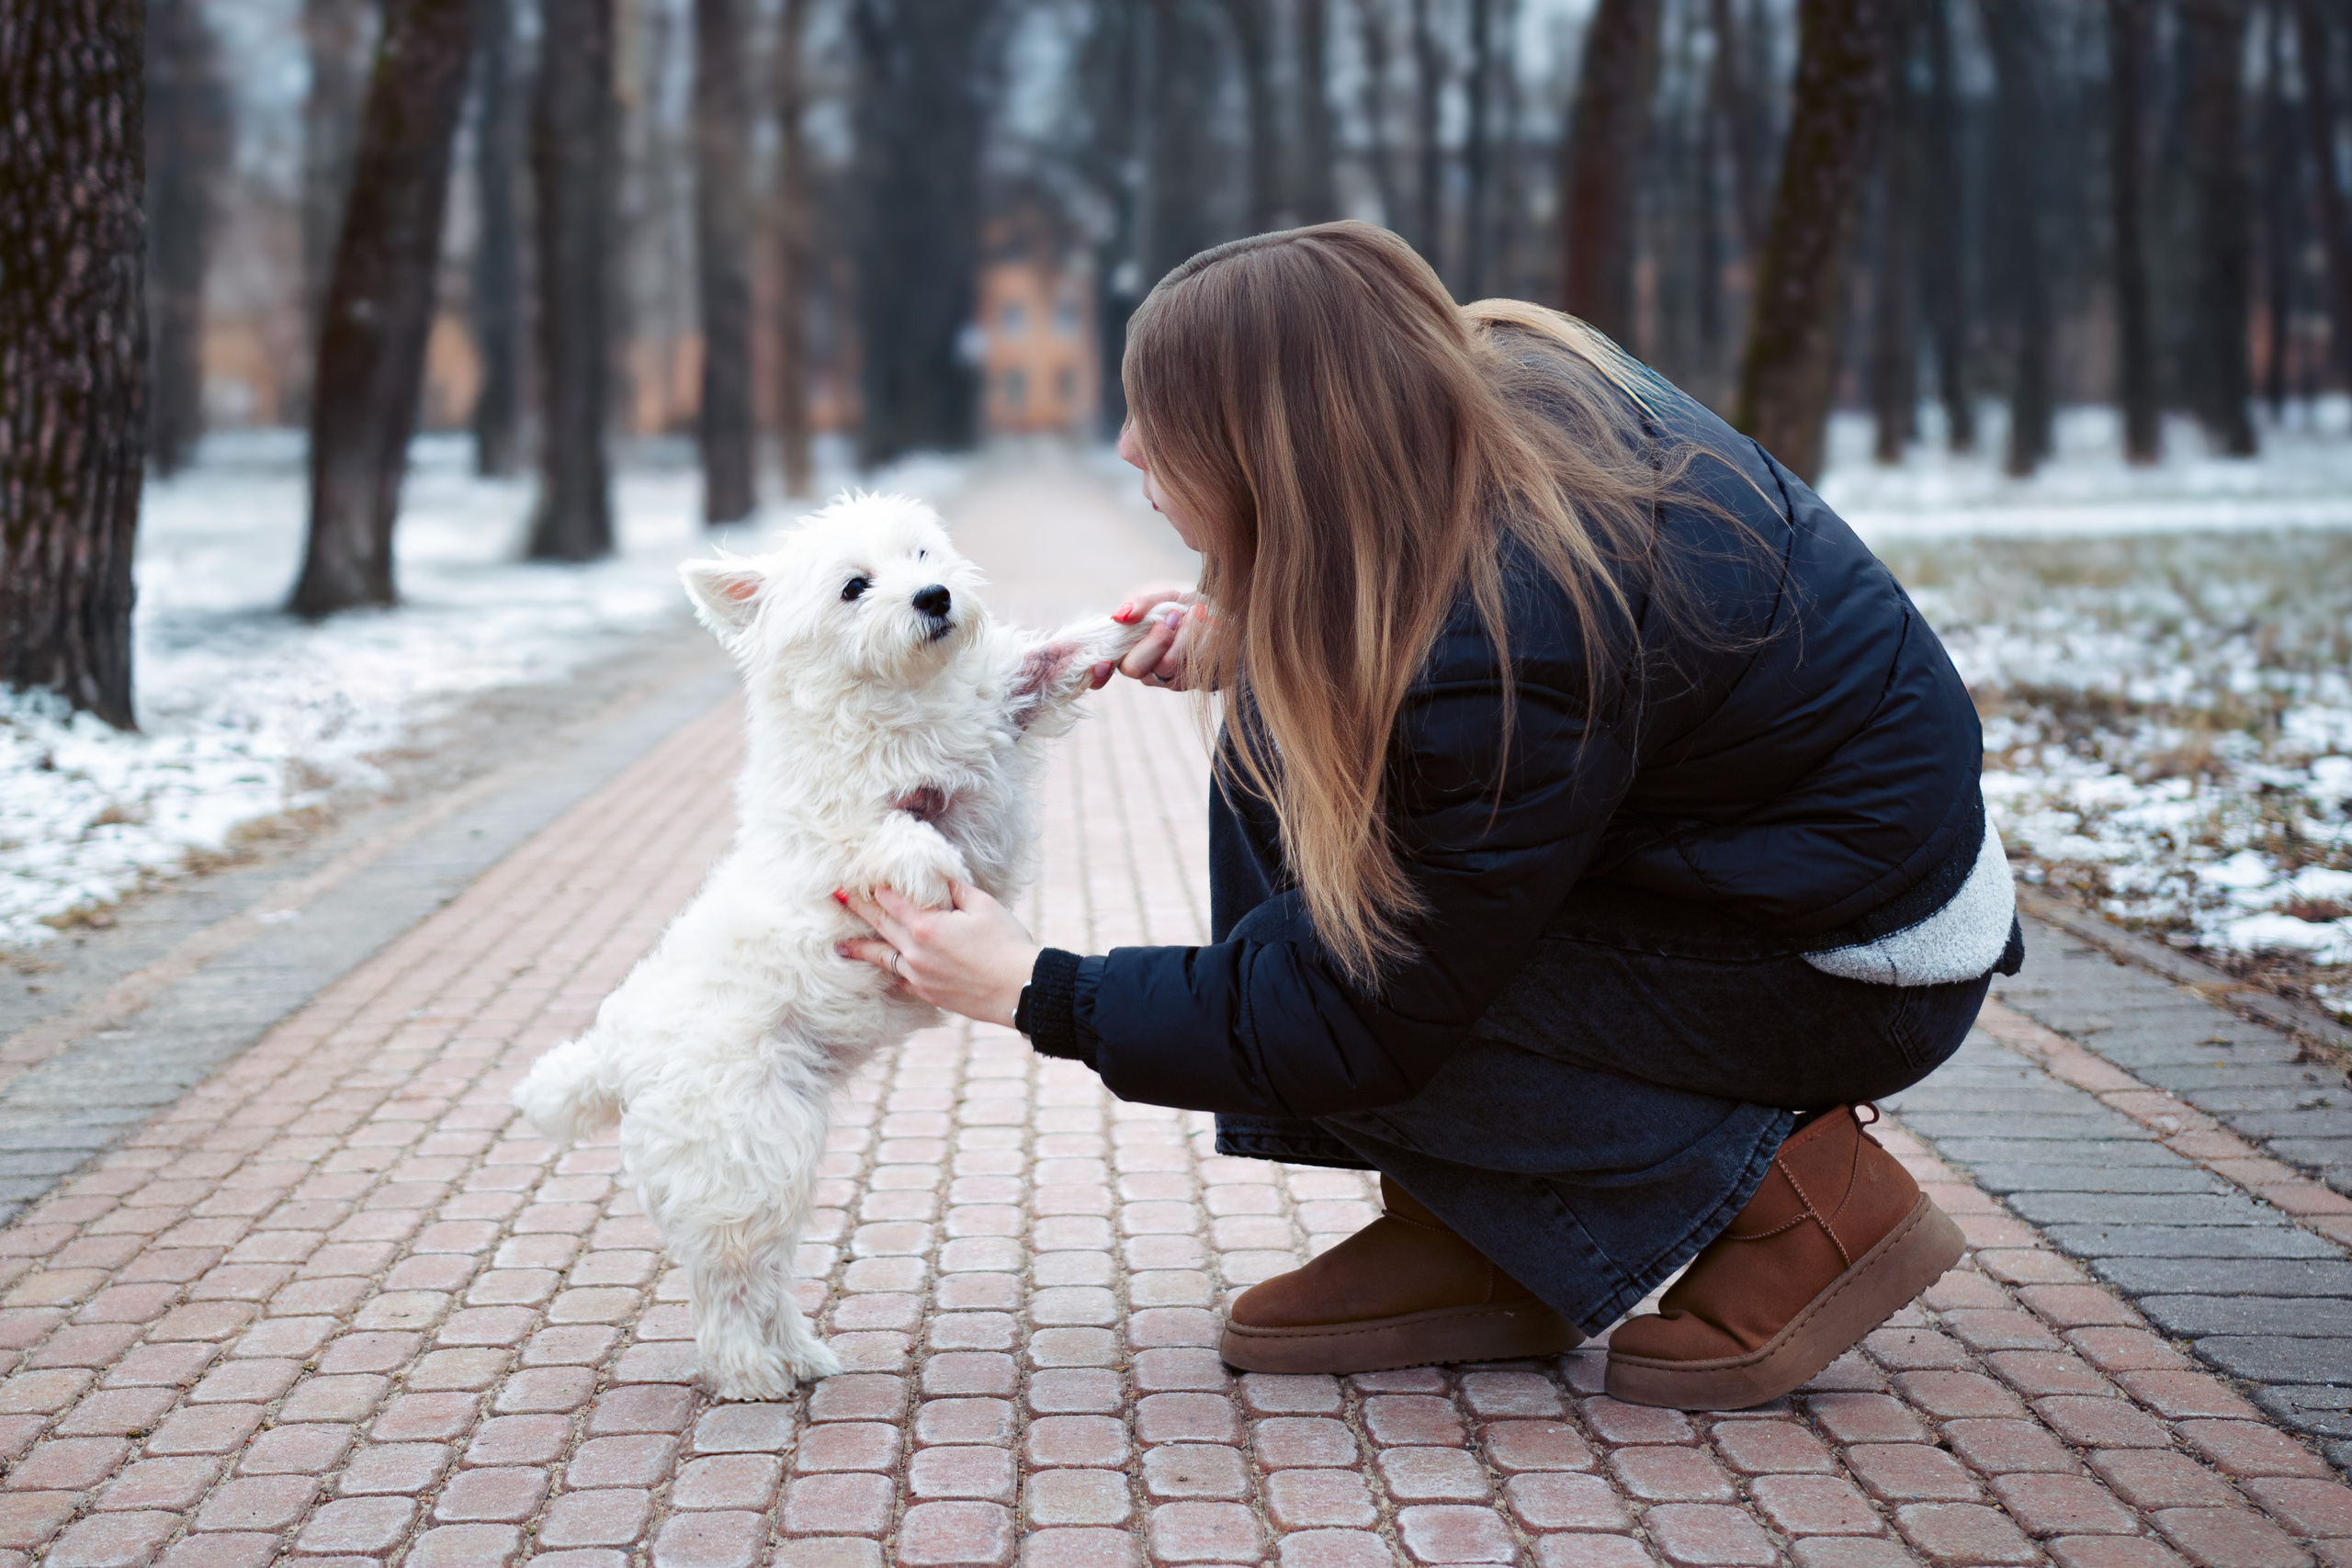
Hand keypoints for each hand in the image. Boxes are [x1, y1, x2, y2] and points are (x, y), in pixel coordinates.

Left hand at [837, 882, 1039, 1029]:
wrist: (1021, 990)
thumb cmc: (1007, 944)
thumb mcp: (983, 906)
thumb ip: (955, 889)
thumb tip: (938, 877)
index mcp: (926, 926)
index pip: (890, 902)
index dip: (872, 889)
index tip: (855, 880)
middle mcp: (915, 952)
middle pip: (879, 926)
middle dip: (857, 910)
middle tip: (837, 900)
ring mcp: (919, 976)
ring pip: (882, 959)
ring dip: (861, 949)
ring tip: (841, 946)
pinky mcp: (928, 994)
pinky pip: (901, 980)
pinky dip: (891, 972)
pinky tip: (885, 971)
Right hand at [1091, 583, 1203, 690]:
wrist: (1216, 611)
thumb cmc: (1180, 603)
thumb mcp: (1160, 593)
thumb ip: (1141, 603)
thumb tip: (1120, 616)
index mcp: (1123, 647)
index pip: (1098, 673)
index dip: (1096, 674)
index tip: (1101, 665)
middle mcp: (1140, 667)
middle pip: (1134, 668)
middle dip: (1155, 639)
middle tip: (1173, 615)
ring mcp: (1164, 678)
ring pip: (1167, 666)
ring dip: (1185, 633)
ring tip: (1196, 611)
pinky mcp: (1189, 680)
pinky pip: (1192, 664)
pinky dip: (1202, 638)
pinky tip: (1208, 622)